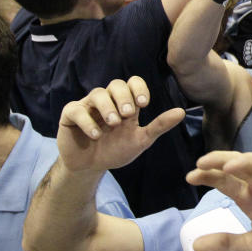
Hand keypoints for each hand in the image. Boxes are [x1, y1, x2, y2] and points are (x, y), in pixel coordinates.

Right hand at [56, 76, 184, 173]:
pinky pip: (76, 110)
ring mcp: (88, 107)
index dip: (138, 88)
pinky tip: (96, 135)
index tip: (144, 104)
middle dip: (124, 97)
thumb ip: (159, 125)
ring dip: (107, 107)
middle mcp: (107, 101)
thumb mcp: (141, 140)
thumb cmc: (116, 150)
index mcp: (126, 104)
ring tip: (113, 123)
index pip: (133, 83)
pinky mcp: (70, 116)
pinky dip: (87, 121)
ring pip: (97, 94)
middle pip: (116, 85)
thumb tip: (182, 112)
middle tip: (129, 115)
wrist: (91, 167)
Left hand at [186, 151, 251, 250]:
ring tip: (229, 167)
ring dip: (247, 163)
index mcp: (250, 197)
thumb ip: (228, 243)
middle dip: (222, 160)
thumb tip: (194, 246)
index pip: (226, 181)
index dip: (209, 176)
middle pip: (241, 165)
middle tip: (202, 162)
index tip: (190, 177)